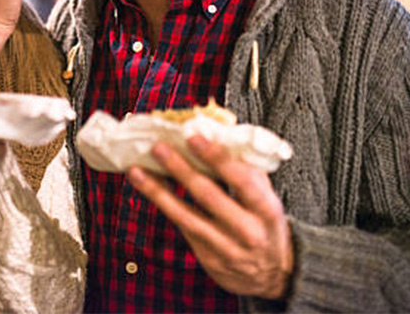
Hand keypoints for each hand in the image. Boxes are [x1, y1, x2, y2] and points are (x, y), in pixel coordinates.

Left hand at [128, 135, 292, 299]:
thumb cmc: (266, 224)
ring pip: (186, 216)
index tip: (193, 137)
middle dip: (180, 169)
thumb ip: (248, 170)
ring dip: (158, 190)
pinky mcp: (207, 258)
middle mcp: (247, 231)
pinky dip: (162, 204)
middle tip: (159, 147)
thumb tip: (218, 135)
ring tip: (137, 170)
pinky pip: (181, 226)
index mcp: (267, 211)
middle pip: (209, 196)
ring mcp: (225, 248)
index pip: (242, 181)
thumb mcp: (267, 198)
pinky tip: (147, 186)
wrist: (273, 274)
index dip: (217, 158)